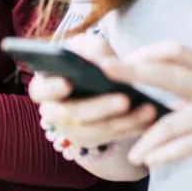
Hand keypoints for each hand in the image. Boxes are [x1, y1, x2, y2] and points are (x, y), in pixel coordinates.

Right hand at [29, 33, 157, 152]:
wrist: (96, 82)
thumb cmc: (88, 60)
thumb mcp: (88, 49)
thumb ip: (92, 50)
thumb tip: (102, 62)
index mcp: (43, 86)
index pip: (40, 90)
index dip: (52, 88)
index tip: (67, 83)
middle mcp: (52, 112)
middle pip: (71, 114)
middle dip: (99, 107)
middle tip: (124, 99)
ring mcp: (70, 131)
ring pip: (95, 132)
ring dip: (123, 121)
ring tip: (148, 109)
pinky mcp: (91, 142)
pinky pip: (112, 139)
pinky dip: (132, 129)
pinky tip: (151, 118)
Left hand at [104, 42, 191, 172]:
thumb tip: (161, 97)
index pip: (176, 51)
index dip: (147, 52)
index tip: (123, 59)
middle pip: (166, 73)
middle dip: (131, 71)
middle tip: (103, 71)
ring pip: (171, 121)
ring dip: (145, 138)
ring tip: (131, 153)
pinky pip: (186, 147)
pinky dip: (164, 154)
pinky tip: (149, 161)